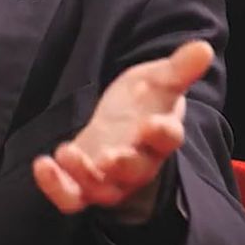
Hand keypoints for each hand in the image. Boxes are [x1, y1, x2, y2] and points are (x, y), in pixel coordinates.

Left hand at [32, 40, 213, 221]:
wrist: (125, 123)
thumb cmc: (146, 102)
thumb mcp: (158, 79)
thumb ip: (178, 68)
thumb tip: (204, 47)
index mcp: (160, 134)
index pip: (168, 138)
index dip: (162, 132)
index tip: (153, 124)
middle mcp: (139, 162)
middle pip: (135, 170)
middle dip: (124, 164)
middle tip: (109, 156)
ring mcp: (111, 177)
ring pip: (102, 189)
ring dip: (84, 176)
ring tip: (66, 153)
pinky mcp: (83, 183)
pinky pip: (72, 196)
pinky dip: (56, 187)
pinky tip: (41, 164)